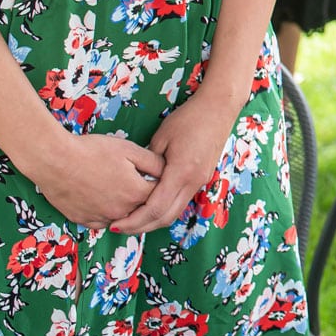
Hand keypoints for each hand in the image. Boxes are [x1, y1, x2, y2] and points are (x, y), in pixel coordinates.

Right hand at [21, 133, 163, 231]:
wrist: (55, 160)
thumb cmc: (93, 151)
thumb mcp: (130, 150)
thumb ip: (154, 162)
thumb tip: (168, 171)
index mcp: (137, 193)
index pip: (160, 193)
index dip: (159, 182)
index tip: (154, 174)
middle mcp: (123, 211)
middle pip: (142, 207)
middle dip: (144, 196)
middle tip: (134, 180)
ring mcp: (102, 218)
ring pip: (123, 217)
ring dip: (126, 207)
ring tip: (116, 187)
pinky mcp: (83, 220)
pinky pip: (102, 222)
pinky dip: (106, 214)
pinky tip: (102, 199)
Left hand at [111, 90, 241, 235]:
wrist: (220, 107)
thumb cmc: (189, 118)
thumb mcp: (161, 138)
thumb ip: (148, 163)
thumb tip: (136, 179)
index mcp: (181, 172)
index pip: (155, 208)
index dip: (134, 220)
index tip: (116, 224)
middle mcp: (193, 182)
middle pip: (166, 217)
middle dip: (141, 227)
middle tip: (119, 228)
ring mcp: (200, 182)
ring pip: (175, 213)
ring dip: (153, 221)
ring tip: (132, 221)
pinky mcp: (202, 178)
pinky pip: (181, 202)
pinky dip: (164, 210)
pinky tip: (150, 207)